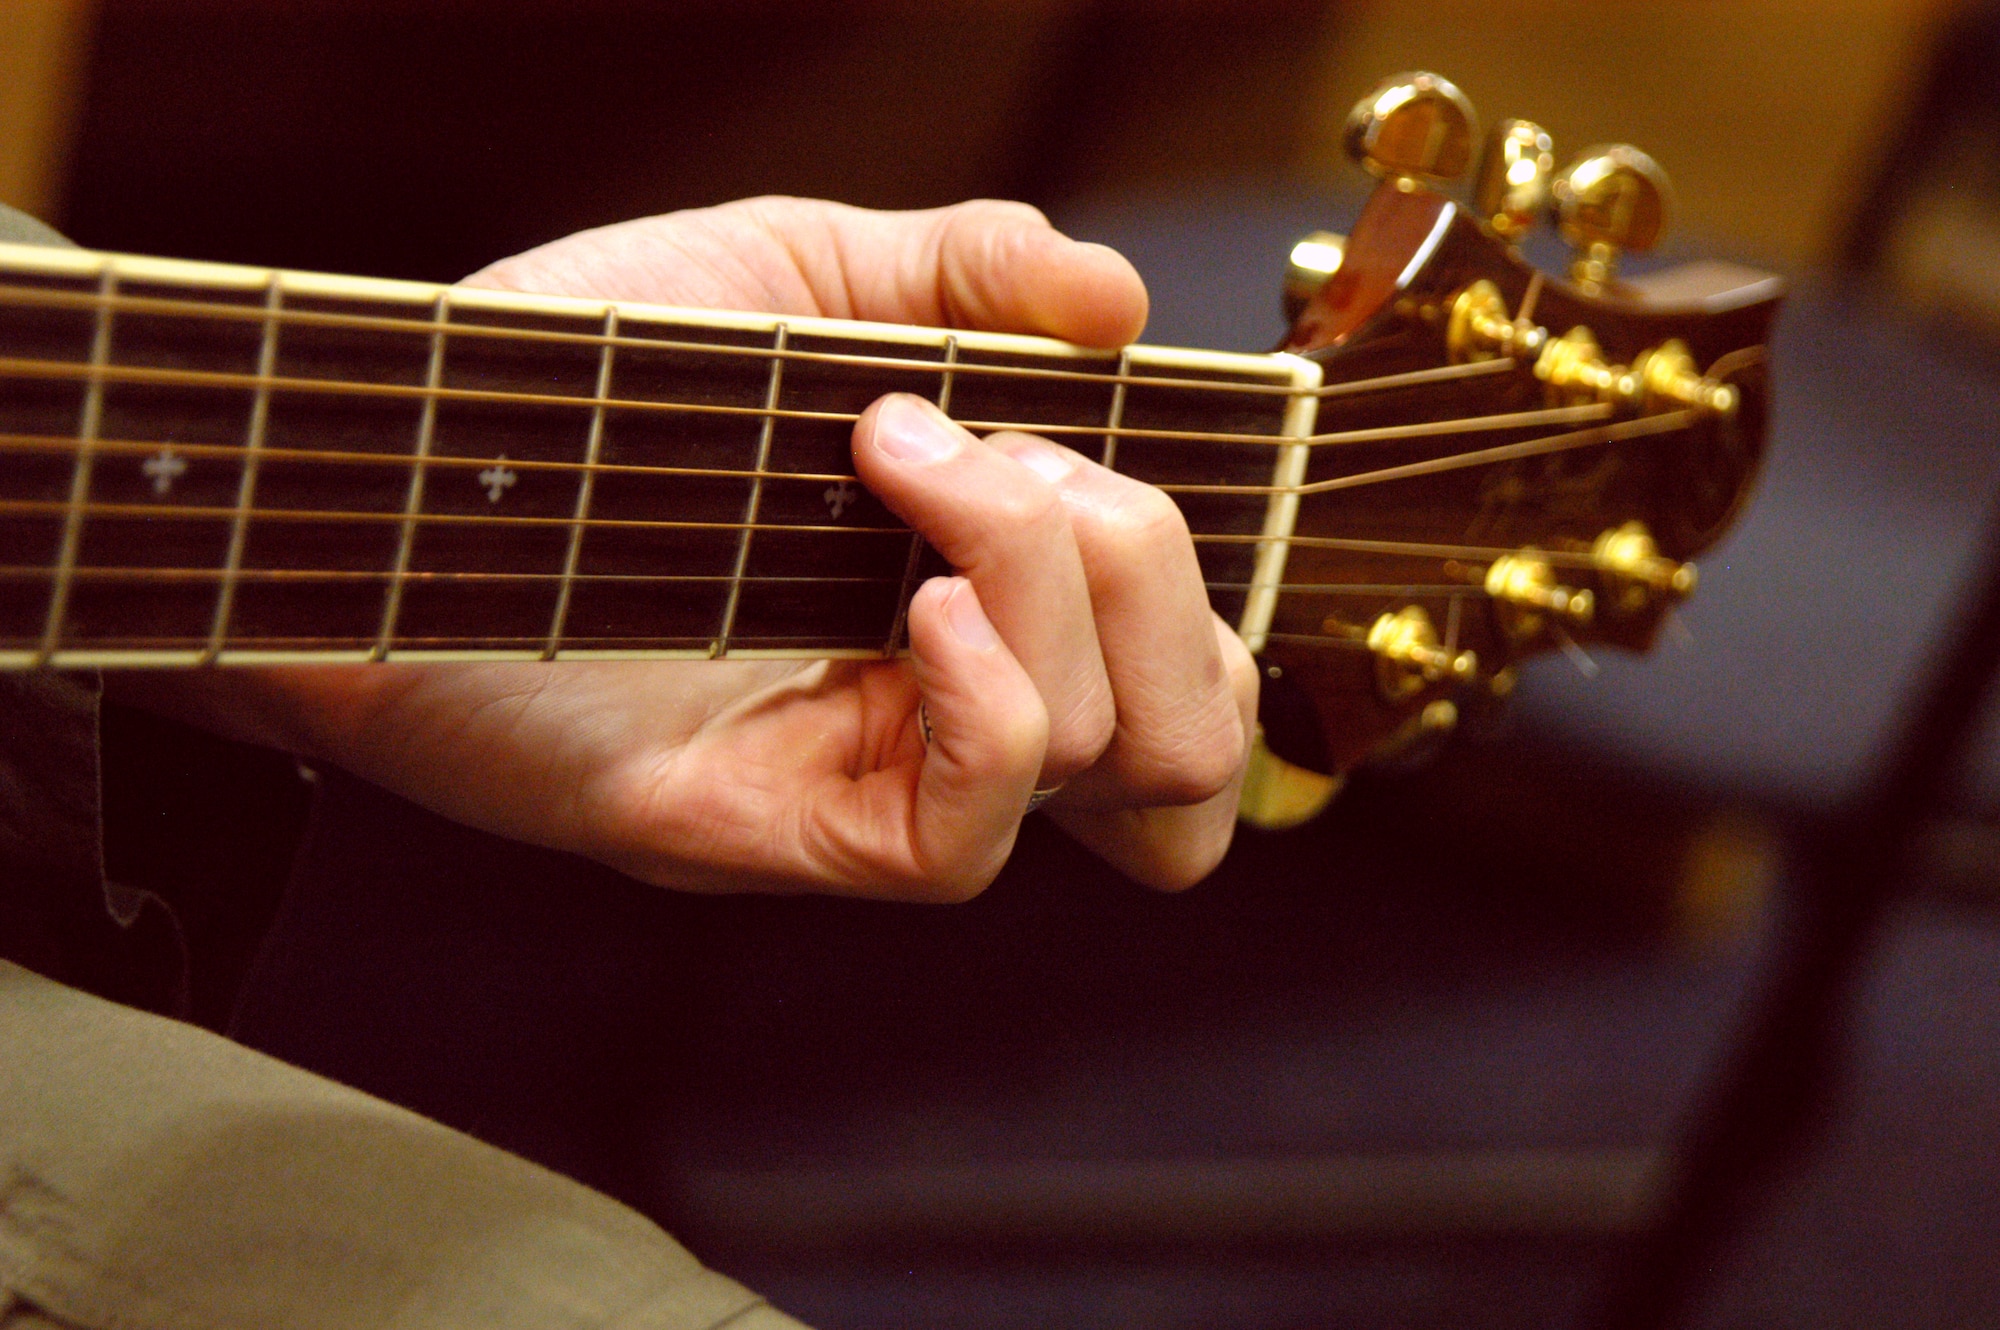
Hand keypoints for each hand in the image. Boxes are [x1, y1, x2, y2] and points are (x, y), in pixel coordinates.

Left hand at [124, 198, 1256, 897]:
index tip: (1060, 425)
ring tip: (913, 482)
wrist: (387, 468)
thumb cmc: (568, 383)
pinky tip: (918, 603)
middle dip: (1148, 562)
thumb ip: (960, 271)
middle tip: (989, 456)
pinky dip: (993, 702)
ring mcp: (874, 778)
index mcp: (976, 602)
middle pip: (1194, 728)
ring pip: (1115, 773)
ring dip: (1063, 593)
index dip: (1191, 572)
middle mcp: (947, 711)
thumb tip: (1119, 299)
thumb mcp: (784, 277)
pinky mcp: (778, 830)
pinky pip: (967, 836)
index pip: (1191, 670)